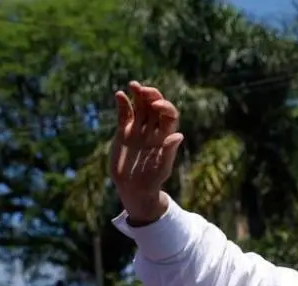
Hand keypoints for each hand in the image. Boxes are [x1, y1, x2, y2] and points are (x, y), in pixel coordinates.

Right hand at [110, 81, 183, 223]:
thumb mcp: (161, 167)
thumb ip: (169, 151)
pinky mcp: (124, 132)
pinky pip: (125, 114)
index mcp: (165, 136)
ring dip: (137, 94)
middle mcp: (153, 130)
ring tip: (133, 84)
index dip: (165, 107)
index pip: (169, 115)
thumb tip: (178, 135)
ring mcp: (138, 130)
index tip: (156, 105)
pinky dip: (123, 104)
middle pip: (154, 107)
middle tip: (143, 89)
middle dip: (151, 96)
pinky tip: (119, 95)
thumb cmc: (151, 181)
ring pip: (140, 107)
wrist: (133, 189)